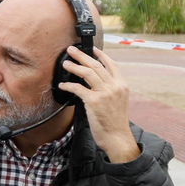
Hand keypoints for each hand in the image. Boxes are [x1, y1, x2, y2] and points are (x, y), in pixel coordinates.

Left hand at [57, 46, 140, 162]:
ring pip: (87, 73)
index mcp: (122, 85)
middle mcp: (114, 86)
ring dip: (73, 66)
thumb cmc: (115, 122)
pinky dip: (68, 85)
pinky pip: (77, 88)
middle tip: (71, 50)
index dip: (101, 55)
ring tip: (65, 63)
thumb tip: (96, 79)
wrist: (117, 137)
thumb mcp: (119, 101)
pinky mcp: (94, 101)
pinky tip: (62, 86)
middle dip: (82, 55)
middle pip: (96, 65)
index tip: (92, 48)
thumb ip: (110, 89)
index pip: (111, 64)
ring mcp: (104, 93)